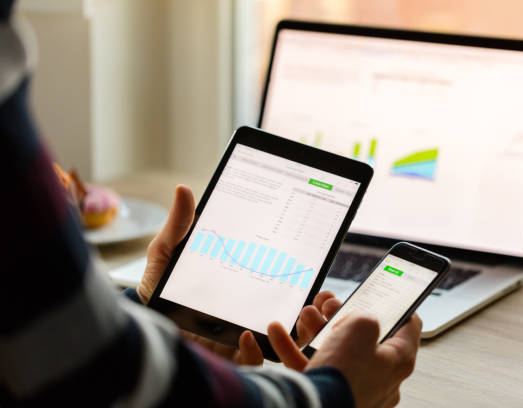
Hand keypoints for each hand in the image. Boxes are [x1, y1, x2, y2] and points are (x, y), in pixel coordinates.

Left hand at [137, 185, 341, 365]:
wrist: (138, 327)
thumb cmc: (157, 292)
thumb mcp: (168, 256)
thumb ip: (178, 227)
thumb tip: (183, 189)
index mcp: (241, 289)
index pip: (280, 287)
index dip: (304, 283)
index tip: (319, 271)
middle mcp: (246, 314)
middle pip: (291, 316)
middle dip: (316, 312)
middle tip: (325, 297)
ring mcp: (239, 338)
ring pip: (283, 342)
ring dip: (302, 333)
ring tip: (306, 315)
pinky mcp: (226, 359)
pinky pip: (252, 363)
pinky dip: (256, 351)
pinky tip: (247, 335)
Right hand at [269, 313, 421, 407]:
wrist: (313, 407)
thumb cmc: (344, 375)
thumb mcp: (361, 327)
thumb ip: (365, 316)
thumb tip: (357, 322)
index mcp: (398, 361)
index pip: (409, 328)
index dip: (398, 307)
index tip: (386, 296)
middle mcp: (380, 378)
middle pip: (364, 339)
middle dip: (342, 317)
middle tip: (329, 305)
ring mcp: (355, 389)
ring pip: (336, 352)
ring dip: (316, 329)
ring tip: (305, 314)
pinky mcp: (330, 396)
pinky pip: (313, 368)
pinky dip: (295, 349)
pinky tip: (279, 332)